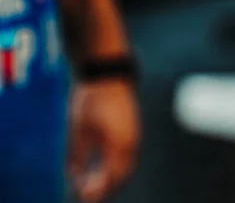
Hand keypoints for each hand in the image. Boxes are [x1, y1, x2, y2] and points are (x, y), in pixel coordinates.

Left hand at [68, 80, 140, 202]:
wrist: (108, 70)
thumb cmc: (91, 96)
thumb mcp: (79, 126)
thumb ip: (77, 155)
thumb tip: (74, 176)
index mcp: (120, 142)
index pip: (112, 178)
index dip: (97, 190)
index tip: (81, 195)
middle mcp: (131, 141)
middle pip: (122, 175)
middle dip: (105, 187)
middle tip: (84, 192)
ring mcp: (134, 134)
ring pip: (126, 165)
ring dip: (111, 176)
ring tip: (90, 181)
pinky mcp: (132, 127)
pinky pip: (127, 154)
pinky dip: (115, 164)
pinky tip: (100, 164)